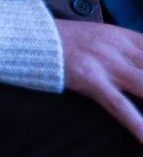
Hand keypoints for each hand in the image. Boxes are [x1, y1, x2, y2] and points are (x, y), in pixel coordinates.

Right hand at [56, 19, 142, 143]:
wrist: (27, 37)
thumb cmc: (64, 41)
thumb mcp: (100, 36)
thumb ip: (126, 49)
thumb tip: (142, 64)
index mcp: (123, 35)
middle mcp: (118, 46)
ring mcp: (105, 62)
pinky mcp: (91, 79)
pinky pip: (120, 105)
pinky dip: (137, 124)